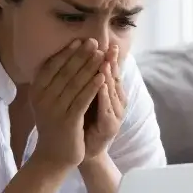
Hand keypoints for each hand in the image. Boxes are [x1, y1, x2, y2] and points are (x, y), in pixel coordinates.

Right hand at [29, 39, 104, 168]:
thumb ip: (52, 82)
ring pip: (75, 83)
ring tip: (102, 54)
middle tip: (94, 41)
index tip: (80, 40)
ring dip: (90, 67)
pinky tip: (103, 76)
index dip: (67, 52)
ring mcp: (54, 110)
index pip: (52, 66)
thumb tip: (63, 57)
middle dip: (81, 55)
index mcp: (37, 91)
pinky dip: (93, 87)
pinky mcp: (67, 121)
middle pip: (65, 71)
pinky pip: (82, 100)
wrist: (53, 156)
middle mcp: (42, 98)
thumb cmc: (54, 125)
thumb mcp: (48, 101)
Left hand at [82, 45, 125, 161]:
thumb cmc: (78, 122)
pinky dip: (104, 95)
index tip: (103, 41)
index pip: (110, 72)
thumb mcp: (80, 98)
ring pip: (113, 91)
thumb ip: (82, 81)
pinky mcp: (110, 126)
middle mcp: (116, 103)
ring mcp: (115, 115)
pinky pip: (107, 108)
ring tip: (105, 60)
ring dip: (109, 75)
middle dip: (111, 61)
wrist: (76, 151)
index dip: (108, 57)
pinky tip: (101, 84)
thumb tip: (77, 58)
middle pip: (114, 78)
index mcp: (109, 95)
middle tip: (108, 46)